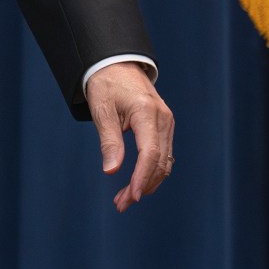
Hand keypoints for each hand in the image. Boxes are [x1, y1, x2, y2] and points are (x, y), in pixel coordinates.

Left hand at [84, 62, 174, 212]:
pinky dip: (152, 172)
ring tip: (124, 199)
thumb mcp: (102, 110)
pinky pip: (163, 155)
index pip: (150, 153)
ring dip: (148, 183)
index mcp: (146, 112)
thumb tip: (112, 171)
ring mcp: (167, 123)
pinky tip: (137, 184)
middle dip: (142, 187)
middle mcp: (163, 118)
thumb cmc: (106, 85)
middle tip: (120, 205)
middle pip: (159, 162)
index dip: (142, 178)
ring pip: (164, 162)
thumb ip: (109, 141)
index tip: (132, 197)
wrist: (117, 64)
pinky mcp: (165, 127)